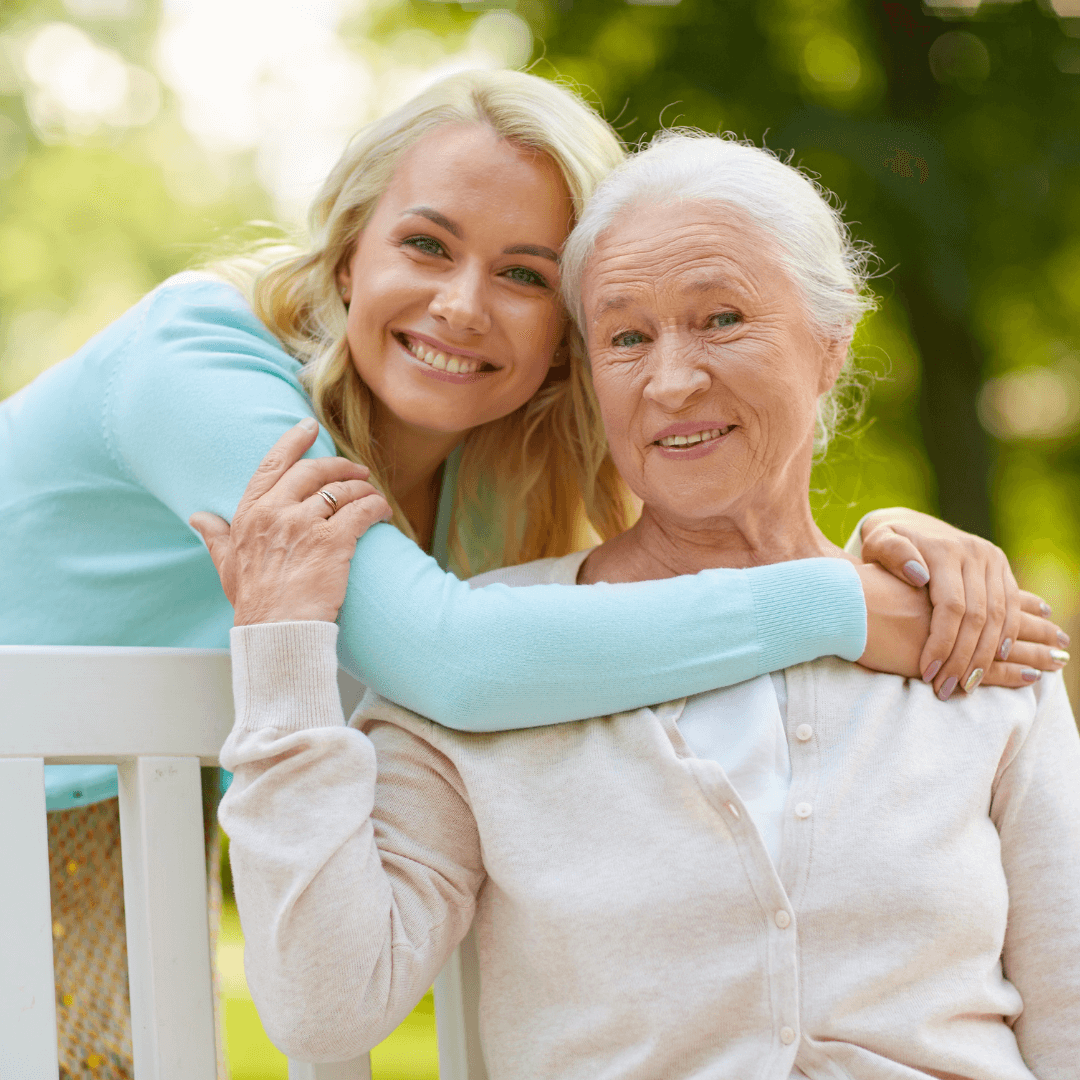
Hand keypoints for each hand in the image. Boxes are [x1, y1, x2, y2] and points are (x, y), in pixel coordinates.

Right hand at [189, 419, 391, 624]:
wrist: (277, 632)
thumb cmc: (255, 604)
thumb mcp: (227, 567)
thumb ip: (216, 538)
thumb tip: (199, 518)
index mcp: (249, 514)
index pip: (272, 465)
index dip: (294, 441)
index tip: (310, 426)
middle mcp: (275, 512)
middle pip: (313, 471)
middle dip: (339, 466)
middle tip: (357, 470)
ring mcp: (304, 524)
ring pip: (342, 490)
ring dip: (362, 488)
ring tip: (373, 494)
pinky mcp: (334, 540)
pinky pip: (362, 510)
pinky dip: (376, 507)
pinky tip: (383, 512)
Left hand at [857, 508, 1067, 697]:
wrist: (907, 522)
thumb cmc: (884, 541)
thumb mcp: (877, 542)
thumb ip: (891, 554)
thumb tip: (918, 575)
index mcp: (944, 550)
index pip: (951, 607)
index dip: (942, 643)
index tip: (927, 673)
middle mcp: (974, 553)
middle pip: (979, 617)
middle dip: (963, 658)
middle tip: (947, 689)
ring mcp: (992, 560)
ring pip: (1000, 617)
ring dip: (986, 656)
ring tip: (966, 684)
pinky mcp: (1001, 568)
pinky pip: (1012, 609)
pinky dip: (1005, 638)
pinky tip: (994, 662)